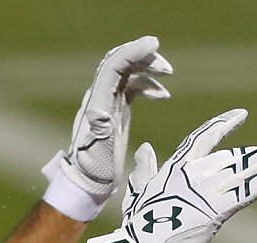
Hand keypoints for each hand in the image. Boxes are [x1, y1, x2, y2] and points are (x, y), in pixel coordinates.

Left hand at [41, 36, 172, 222]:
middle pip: (120, 63)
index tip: (154, 45)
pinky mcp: (115, 111)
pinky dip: (147, 85)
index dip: (133, 52)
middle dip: (143, 57)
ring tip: (168, 74)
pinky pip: (131, 88)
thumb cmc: (93, 171)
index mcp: (97, 102)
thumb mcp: (97, 152)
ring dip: (147, 68)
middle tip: (166, 66)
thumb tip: (100, 111)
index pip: (113, 66)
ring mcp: (107, 103)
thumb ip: (100, 130)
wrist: (88, 183)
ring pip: (126, 73)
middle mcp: (100, 97)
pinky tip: (163, 94)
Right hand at [87, 109, 256, 242]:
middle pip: (229, 157)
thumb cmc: (139, 226)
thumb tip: (145, 148)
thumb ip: (145, 169)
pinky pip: (242, 195)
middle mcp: (192, 175)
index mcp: (174, 167)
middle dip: (254, 154)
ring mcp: (204, 192)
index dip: (223, 125)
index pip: (203, 138)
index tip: (241, 115)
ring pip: (239, 172)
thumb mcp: (139, 191)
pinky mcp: (213, 212)